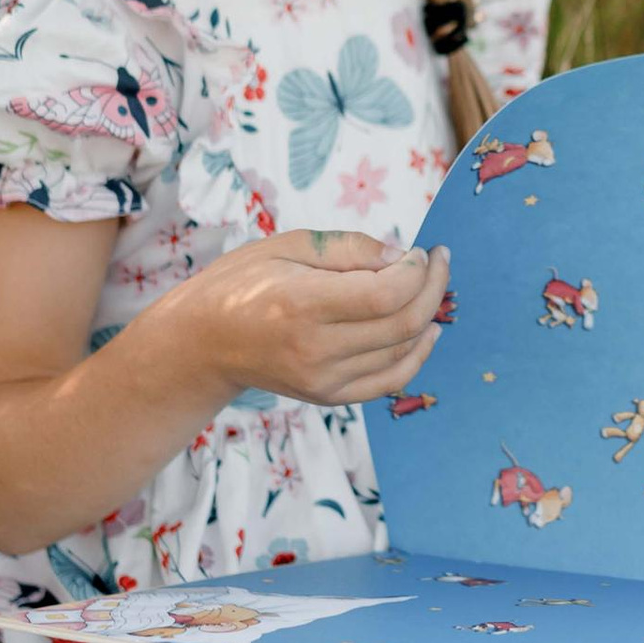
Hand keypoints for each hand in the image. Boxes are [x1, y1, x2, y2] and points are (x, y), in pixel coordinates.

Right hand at [161, 229, 447, 407]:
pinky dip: (417, 356)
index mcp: (303, 304)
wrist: (204, 343)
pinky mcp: (329, 396)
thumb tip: (403, 257)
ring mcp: (324, 380)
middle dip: (433, 288)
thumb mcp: (288, 246)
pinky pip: (390, 381)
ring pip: (403, 352)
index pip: (386, 294)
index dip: (418, 271)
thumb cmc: (242, 283)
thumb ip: (349, 249)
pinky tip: (428, 331)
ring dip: (429, 317)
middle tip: (438, 261)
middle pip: (402, 324)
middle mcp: (316, 349)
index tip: (422, 251)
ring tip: (432, 287)